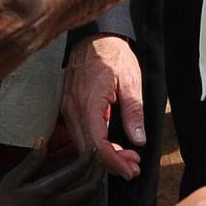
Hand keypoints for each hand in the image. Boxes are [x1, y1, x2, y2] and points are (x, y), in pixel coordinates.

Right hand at [0, 141, 103, 205]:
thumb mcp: (11, 180)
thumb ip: (30, 162)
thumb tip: (42, 141)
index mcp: (45, 191)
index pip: (74, 172)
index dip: (86, 159)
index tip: (91, 150)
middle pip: (89, 190)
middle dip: (98, 174)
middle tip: (100, 162)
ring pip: (91, 205)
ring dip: (98, 189)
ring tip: (97, 177)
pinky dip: (91, 203)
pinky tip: (87, 197)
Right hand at [62, 34, 145, 177]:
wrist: (94, 35)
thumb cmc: (112, 54)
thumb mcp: (130, 80)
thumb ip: (134, 111)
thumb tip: (138, 139)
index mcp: (89, 102)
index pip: (97, 144)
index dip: (114, 162)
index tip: (131, 169)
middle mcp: (73, 107)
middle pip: (87, 149)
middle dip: (110, 163)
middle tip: (132, 167)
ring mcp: (68, 106)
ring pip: (81, 143)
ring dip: (102, 155)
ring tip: (126, 158)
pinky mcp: (68, 105)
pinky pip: (78, 132)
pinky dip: (94, 144)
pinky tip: (110, 145)